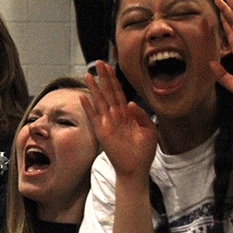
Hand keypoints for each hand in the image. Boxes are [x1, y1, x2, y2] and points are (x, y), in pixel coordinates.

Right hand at [82, 61, 156, 179]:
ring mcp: (107, 123)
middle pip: (108, 92)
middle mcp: (115, 116)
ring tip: (87, 74)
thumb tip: (130, 102)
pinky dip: (88, 106)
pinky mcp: (102, 132)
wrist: (136, 168)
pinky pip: (94, 117)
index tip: (109, 67)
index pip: (119, 93)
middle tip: (97, 63)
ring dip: (94, 88)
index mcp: (127, 114)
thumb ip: (141, 115)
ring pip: (100, 101)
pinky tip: (83, 96)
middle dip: (103, 78)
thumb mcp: (149, 130)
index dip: (114, 80)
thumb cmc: (144, 151)